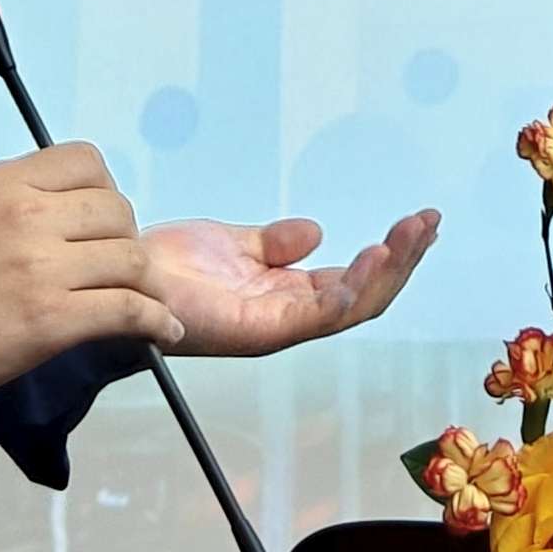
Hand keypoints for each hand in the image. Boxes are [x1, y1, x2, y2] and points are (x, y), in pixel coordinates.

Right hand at [0, 142, 178, 399]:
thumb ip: (15, 197)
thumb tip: (60, 205)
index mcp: (7, 182)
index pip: (87, 160)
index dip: (103, 188)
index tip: (99, 215)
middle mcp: (32, 216)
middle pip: (116, 210)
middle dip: (124, 236)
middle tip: (115, 261)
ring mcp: (45, 269)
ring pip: (131, 260)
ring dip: (144, 281)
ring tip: (146, 297)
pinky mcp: (53, 321)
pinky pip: (128, 311)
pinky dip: (156, 321)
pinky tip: (163, 331)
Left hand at [148, 210, 438, 359]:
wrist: (123, 272)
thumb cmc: (168, 265)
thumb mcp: (232, 244)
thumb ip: (274, 244)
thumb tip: (316, 232)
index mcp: (286, 297)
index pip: (353, 281)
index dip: (391, 255)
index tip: (419, 221)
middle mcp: (288, 316)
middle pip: (364, 297)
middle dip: (403, 261)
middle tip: (429, 223)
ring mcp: (276, 326)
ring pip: (352, 307)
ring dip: (388, 271)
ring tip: (410, 236)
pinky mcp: (258, 329)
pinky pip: (317, 315)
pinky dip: (350, 288)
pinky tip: (372, 258)